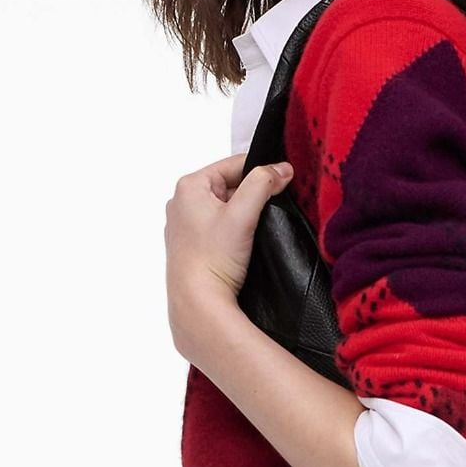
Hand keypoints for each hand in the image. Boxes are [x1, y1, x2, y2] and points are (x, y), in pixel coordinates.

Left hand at [165, 150, 293, 340]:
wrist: (198, 302)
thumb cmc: (212, 259)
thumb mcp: (243, 214)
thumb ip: (263, 183)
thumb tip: (281, 169)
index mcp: (189, 186)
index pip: (234, 164)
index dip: (261, 171)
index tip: (283, 181)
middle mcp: (181, 202)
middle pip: (229, 185)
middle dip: (252, 195)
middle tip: (269, 211)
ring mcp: (184, 225)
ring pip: (225, 206)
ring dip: (243, 214)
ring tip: (254, 230)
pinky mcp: (191, 244)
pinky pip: (217, 226)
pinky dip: (233, 230)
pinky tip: (242, 244)